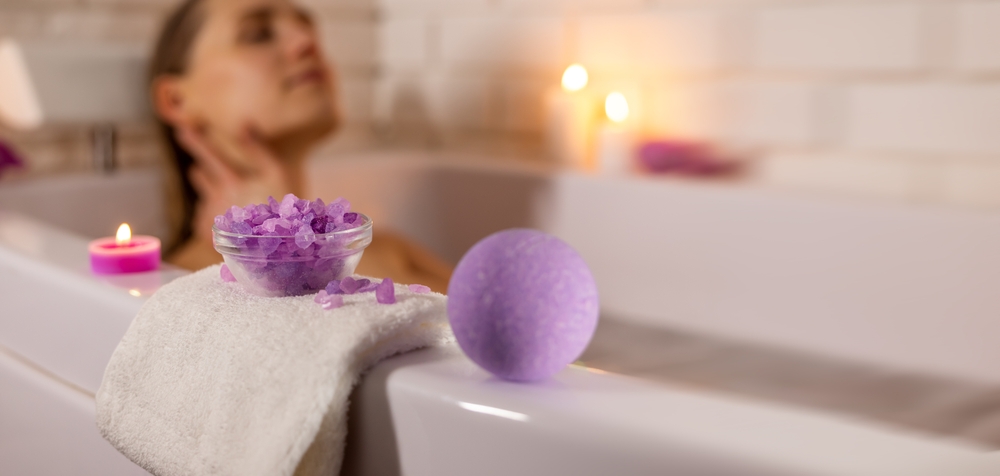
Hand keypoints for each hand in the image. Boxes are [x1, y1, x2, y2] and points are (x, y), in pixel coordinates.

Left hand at [176, 124, 293, 242]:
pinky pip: (203, 219)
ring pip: (203, 198)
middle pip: (200, 176)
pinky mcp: (207, 235)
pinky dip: (212, 216)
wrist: (277, 246)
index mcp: (232, 184)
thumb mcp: (276, 175)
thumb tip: (244, 124)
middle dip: (201, 171)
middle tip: (210, 171)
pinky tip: (230, 221)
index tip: (181, 128)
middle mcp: (216, 200)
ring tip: (227, 199)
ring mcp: (211, 218)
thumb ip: (259, 150)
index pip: (209, 157)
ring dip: (211, 194)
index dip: (195, 142)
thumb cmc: (281, 208)